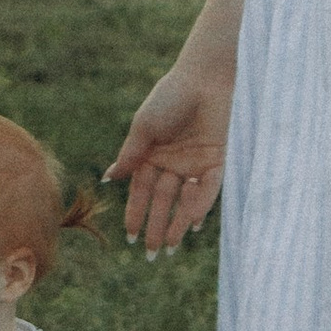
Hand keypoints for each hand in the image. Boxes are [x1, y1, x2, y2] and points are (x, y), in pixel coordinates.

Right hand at [107, 58, 232, 252]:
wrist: (205, 77)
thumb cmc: (170, 96)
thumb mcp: (144, 127)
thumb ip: (130, 155)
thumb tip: (110, 180)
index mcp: (153, 153)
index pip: (142, 190)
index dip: (135, 213)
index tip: (129, 236)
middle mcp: (174, 162)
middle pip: (163, 200)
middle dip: (156, 226)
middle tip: (150, 253)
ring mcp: (197, 162)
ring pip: (185, 201)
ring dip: (177, 224)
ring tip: (169, 248)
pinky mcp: (219, 160)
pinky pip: (208, 189)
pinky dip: (200, 206)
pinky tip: (191, 224)